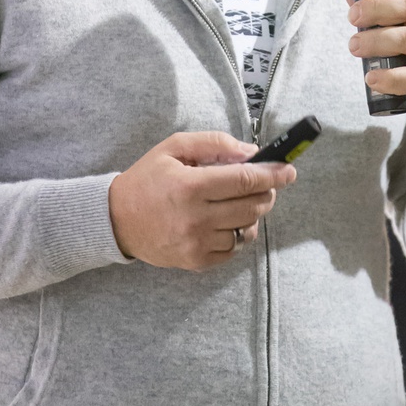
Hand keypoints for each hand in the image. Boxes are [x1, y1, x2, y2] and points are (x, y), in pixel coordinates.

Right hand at [108, 132, 295, 270]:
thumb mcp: (174, 147)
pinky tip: (224, 221)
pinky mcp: (196, 261)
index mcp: (190, 186)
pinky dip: (236, 234)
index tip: (289, 170)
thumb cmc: (147, 179)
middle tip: (265, 183)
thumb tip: (251, 152)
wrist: (117, 220)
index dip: (273, 174)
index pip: (245, 180)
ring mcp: (196, 243)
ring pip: (246, 229)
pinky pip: (233, 249)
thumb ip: (214, 143)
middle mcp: (196, 218)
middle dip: (266, 192)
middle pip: (252, 205)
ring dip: (251, 213)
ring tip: (237, 202)